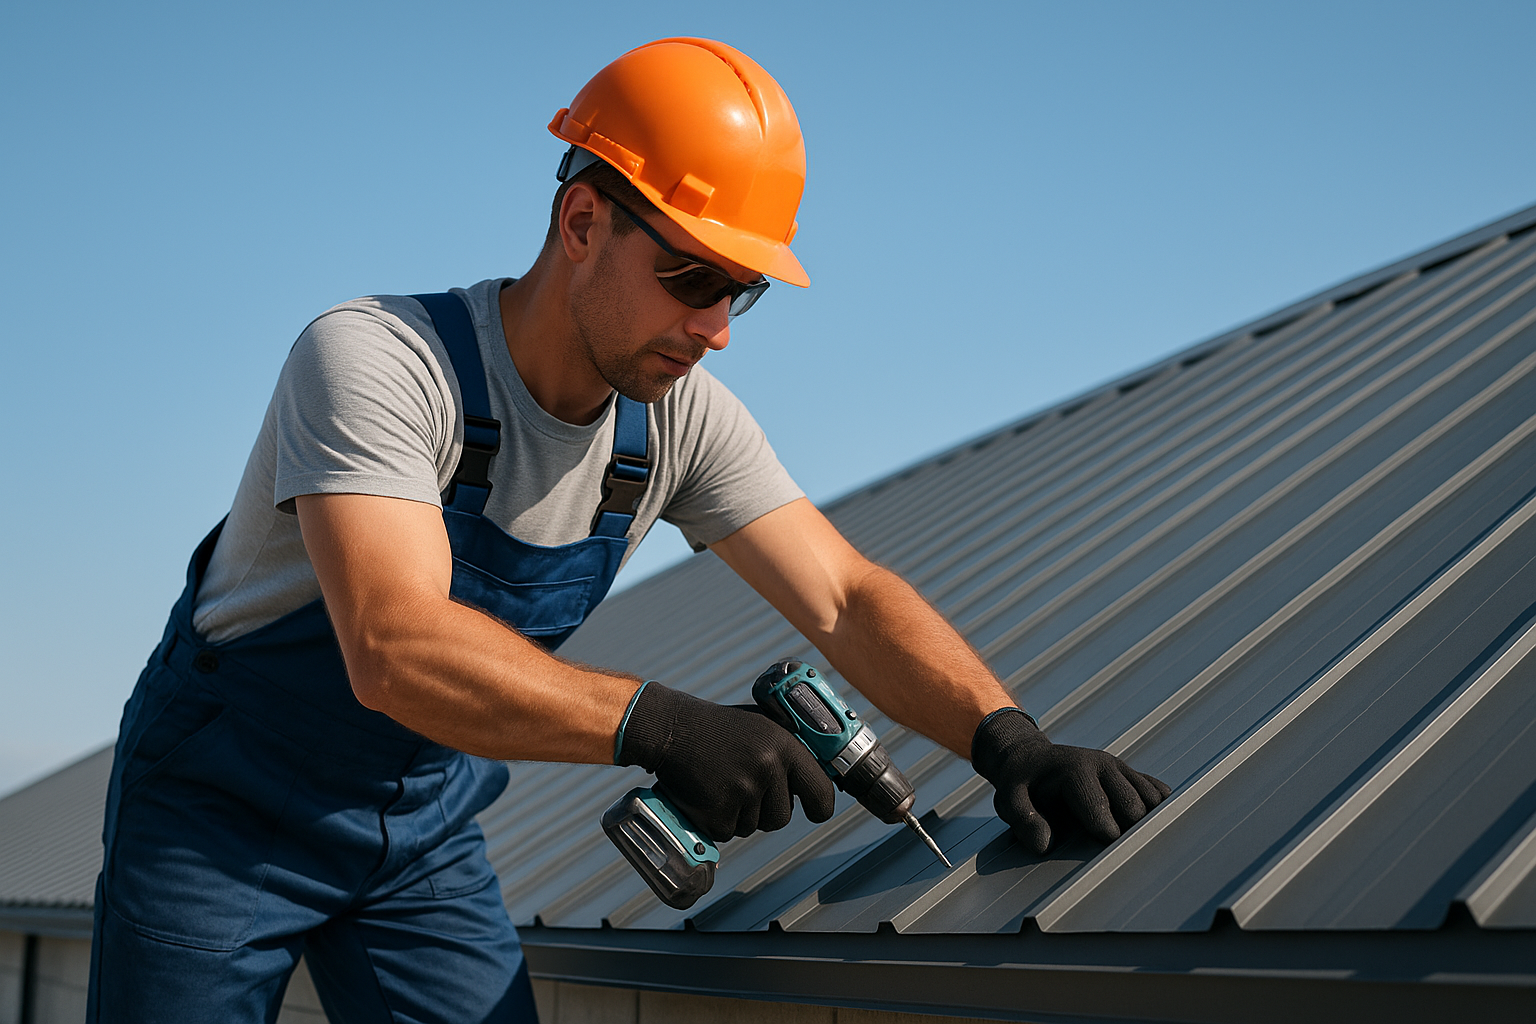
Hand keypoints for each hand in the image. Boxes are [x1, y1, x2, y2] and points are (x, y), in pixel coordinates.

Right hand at [616, 683, 835, 842]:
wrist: (672, 729)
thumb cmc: (719, 728)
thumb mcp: (763, 726)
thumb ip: (790, 752)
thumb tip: (818, 779)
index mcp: (785, 745)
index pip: (821, 791)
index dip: (819, 807)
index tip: (814, 812)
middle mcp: (767, 768)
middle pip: (782, 818)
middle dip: (765, 811)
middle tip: (744, 787)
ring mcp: (742, 791)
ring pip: (753, 826)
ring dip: (739, 814)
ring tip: (722, 783)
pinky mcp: (717, 812)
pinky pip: (727, 832)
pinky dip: (717, 820)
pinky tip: (707, 794)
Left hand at [971, 708, 1170, 853]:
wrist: (1032, 759)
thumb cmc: (1022, 785)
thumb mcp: (1009, 800)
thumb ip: (1022, 820)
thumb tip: (1044, 845)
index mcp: (1075, 770)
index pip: (1102, 810)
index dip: (1103, 837)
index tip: (1100, 859)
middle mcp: (1103, 764)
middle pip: (1134, 807)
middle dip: (1127, 833)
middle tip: (1116, 854)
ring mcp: (1120, 767)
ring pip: (1153, 799)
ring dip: (1146, 822)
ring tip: (1130, 842)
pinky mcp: (1131, 773)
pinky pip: (1159, 792)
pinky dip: (1158, 810)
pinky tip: (1144, 826)